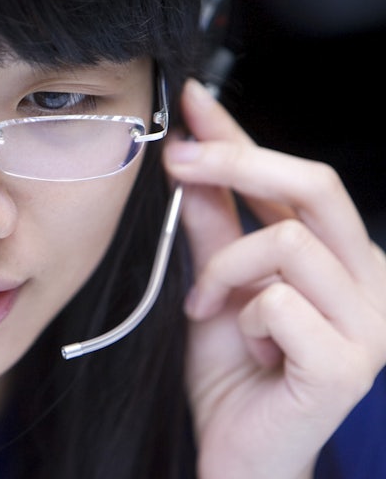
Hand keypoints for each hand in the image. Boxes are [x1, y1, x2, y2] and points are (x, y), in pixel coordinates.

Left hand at [163, 79, 385, 478]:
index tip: (194, 100)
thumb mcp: (216, 283)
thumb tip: (193, 159)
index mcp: (341, 257)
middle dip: (235, 160)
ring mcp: (370, 323)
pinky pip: (275, 302)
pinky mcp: (349, 364)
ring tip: (209, 308)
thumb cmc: (233, 372)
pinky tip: (247, 350)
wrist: (238, 451)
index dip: (242, 133)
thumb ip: (212, 225)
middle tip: (177, 162)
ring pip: (284, 241)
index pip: (293, 177)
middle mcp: (370, 279)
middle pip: (314, 184)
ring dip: (224, 272)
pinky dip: (240, 320)